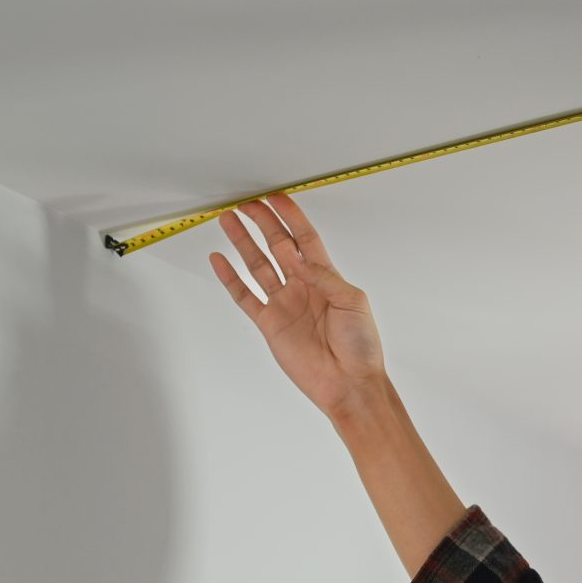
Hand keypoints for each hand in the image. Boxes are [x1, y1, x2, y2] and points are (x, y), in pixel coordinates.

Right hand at [209, 193, 389, 420]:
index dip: (290, 217)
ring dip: (242, 242)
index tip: (277, 198)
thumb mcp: (353, 302)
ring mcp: (284, 304)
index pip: (304, 238)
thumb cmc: (361, 347)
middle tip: (246, 203)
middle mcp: (302, 286)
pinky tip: (220, 259)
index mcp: (326, 277)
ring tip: (228, 220)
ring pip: (257, 265)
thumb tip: (298, 259)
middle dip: (262, 222)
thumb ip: (325, 277)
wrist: (349, 384)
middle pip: (277, 245)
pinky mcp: (270, 324)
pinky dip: (230, 278)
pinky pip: (245, 296)